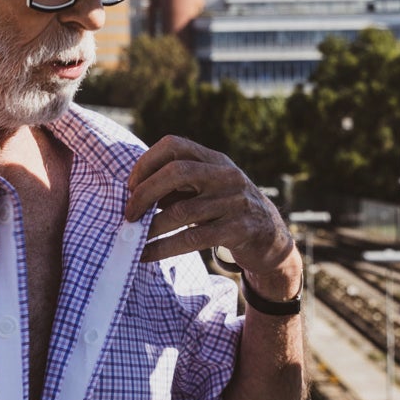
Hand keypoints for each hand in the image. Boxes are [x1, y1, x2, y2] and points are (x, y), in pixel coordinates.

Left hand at [125, 137, 297, 293]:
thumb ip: (177, 186)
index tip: (130, 185)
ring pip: (182, 211)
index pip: (174, 145)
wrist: (271, 239)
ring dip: (151, 227)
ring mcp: (235, 202)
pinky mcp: (238, 230)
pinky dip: (163, 248)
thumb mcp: (207, 190)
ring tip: (132, 238)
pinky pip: (192, 239)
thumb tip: (132, 193)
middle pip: (176, 172)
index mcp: (215, 159)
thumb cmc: (226, 212)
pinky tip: (146, 254)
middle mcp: (226, 175)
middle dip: (145, 193)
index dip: (146, 162)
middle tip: (128, 214)